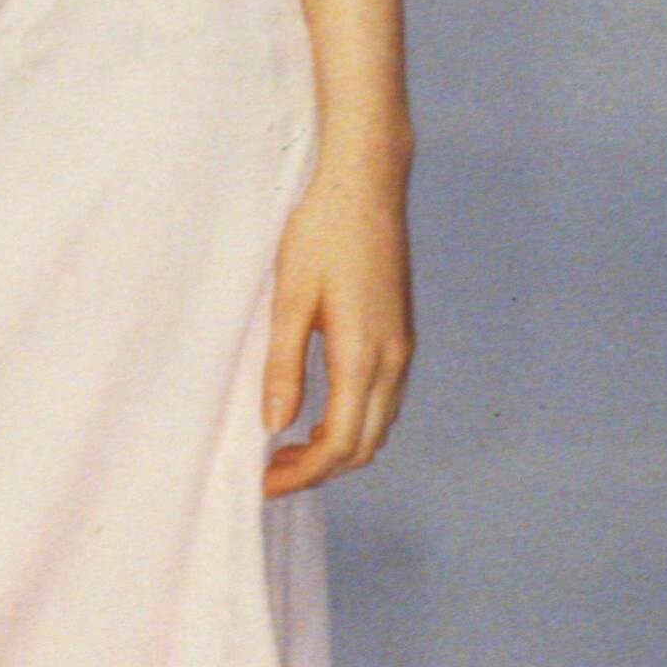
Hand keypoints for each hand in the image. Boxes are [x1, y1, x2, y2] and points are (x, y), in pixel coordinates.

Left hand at [261, 138, 413, 494]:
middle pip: (365, 445)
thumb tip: (274, 425)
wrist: (366, 182)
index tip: (264, 483)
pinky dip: (354, 423)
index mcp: (364, 353)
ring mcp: (403, 347)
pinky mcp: (401, 334)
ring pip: (379, 425)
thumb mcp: (289, 297)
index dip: (302, 475)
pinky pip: (385, 400)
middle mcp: (393, 358)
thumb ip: (282, 366)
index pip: (340, 443)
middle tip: (270, 473)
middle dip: (319, 470)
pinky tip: (318, 414)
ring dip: (338, 449)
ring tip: (287, 449)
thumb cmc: (321, 231)